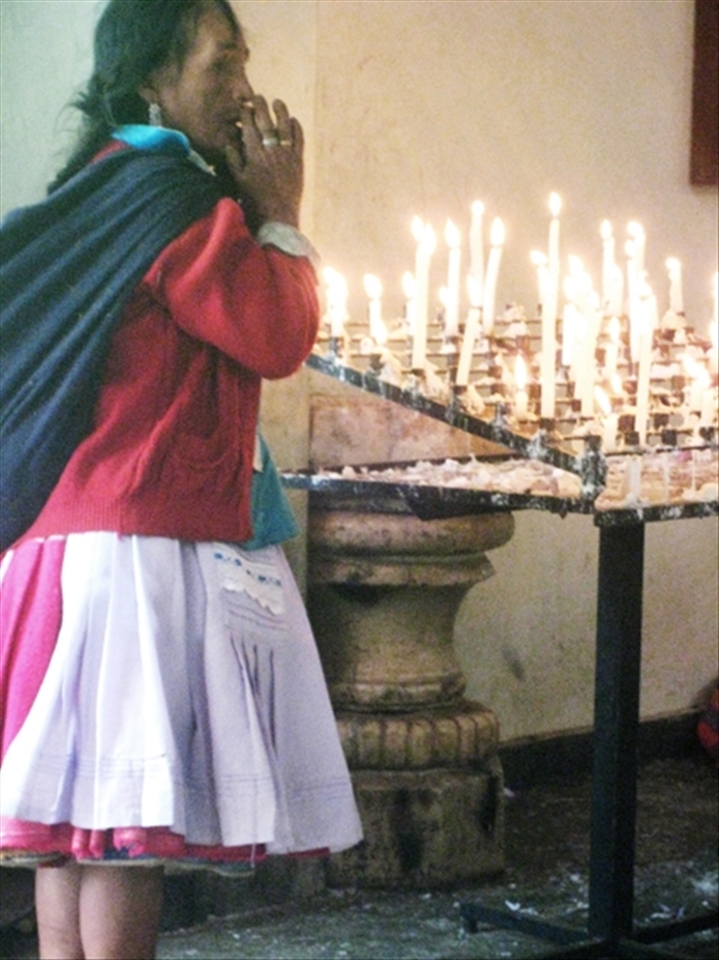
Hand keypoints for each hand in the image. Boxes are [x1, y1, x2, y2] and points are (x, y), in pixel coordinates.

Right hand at [225, 96, 302, 227]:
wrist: (277, 218)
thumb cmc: (255, 202)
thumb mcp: (239, 181)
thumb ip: (234, 160)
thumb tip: (229, 143)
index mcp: (254, 155)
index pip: (249, 127)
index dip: (246, 114)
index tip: (244, 105)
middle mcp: (270, 151)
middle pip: (266, 122)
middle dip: (261, 107)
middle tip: (258, 97)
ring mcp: (286, 156)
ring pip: (284, 127)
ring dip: (281, 112)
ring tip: (277, 102)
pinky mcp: (298, 163)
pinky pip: (299, 140)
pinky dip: (297, 129)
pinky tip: (294, 121)